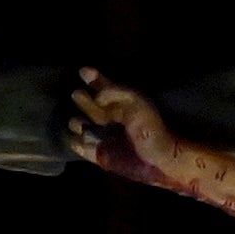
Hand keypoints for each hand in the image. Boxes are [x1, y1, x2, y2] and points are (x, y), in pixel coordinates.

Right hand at [65, 69, 179, 181]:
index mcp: (120, 103)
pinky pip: (78, 145)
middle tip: (78, 95)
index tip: (83, 71)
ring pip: (78, 124)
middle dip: (82, 99)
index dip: (93, 79)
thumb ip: (113, 93)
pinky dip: (75, 141)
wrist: (160, 162)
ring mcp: (103, 136)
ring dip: (76, 122)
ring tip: (81, 122)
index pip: (101, 87)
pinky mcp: (99, 155)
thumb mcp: (135, 103)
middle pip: (86, 103)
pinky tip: (78, 137)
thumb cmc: (151, 130)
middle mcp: (109, 117)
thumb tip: (94, 95)